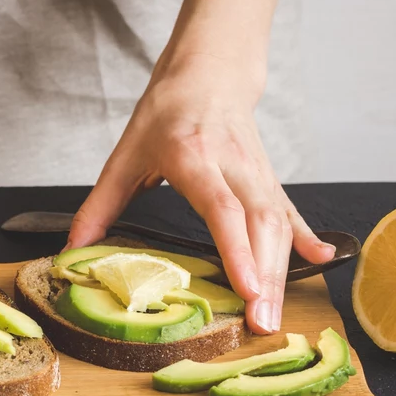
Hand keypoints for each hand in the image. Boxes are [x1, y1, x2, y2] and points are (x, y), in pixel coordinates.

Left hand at [67, 55, 335, 333]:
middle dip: (266, 276)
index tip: (247, 288)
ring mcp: (257, 172)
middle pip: (259, 224)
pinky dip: (306, 238)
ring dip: (281, 271)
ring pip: (278, 224)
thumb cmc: (167, 111)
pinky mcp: (269, 178)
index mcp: (194, 156)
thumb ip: (101, 204)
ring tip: (273, 315)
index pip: (223, 209)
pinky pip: (290, 212)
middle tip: (262, 322)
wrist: (208, 73)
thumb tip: (73, 249)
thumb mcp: (126, 153)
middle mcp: (233, 165)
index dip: (237, 250)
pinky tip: (322, 261)